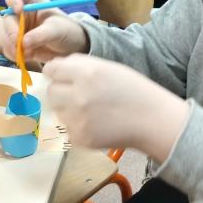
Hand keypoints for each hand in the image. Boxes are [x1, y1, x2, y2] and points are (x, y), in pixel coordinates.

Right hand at [1, 0, 88, 62]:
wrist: (71, 48)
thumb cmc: (67, 31)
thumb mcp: (57, 29)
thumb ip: (41, 34)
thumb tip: (23, 42)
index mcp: (32, 1)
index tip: (18, 9)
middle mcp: (21, 13)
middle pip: (7, 17)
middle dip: (11, 31)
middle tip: (19, 43)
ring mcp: (18, 28)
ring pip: (4, 34)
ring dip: (11, 45)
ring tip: (28, 53)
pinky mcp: (17, 43)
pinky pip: (8, 48)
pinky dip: (14, 54)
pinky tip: (29, 56)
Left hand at [43, 54, 189, 159]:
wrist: (152, 120)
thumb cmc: (132, 90)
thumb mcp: (107, 67)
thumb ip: (79, 65)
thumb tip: (54, 68)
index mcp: (86, 73)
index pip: (52, 69)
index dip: (56, 72)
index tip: (62, 76)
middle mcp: (78, 95)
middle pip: (51, 91)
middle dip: (61, 91)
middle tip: (77, 94)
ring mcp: (77, 119)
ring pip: (58, 110)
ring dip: (67, 109)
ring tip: (90, 109)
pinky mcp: (79, 138)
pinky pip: (67, 128)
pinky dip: (77, 126)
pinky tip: (95, 123)